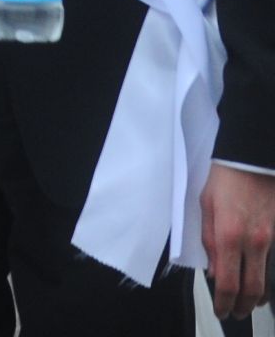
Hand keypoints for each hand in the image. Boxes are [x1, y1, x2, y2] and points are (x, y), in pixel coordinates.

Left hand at [203, 164, 274, 317]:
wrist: (252, 160)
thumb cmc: (224, 180)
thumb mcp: (205, 208)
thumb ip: (209, 242)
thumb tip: (214, 271)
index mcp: (229, 235)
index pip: (228, 283)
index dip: (225, 303)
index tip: (222, 311)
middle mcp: (254, 241)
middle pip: (254, 289)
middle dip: (244, 307)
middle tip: (236, 313)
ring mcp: (272, 239)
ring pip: (269, 280)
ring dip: (259, 296)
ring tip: (249, 303)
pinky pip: (274, 263)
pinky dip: (268, 278)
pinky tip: (262, 282)